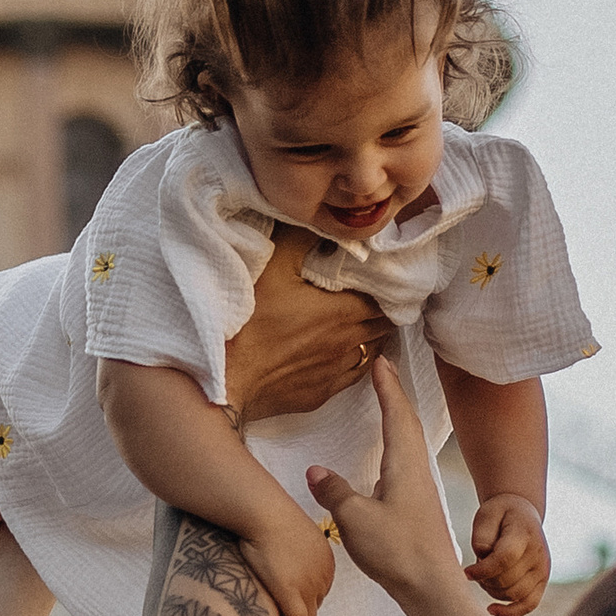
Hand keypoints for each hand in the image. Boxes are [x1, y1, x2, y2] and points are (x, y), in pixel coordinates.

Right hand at [223, 233, 393, 423]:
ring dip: (373, 335)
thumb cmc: (249, 322)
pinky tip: (350, 353)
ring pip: (372, 351)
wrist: (226, 379)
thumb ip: (301, 238)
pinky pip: (353, 376)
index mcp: (344, 311)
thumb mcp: (273, 266)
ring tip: (367, 321)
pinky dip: (358, 360)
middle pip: (382, 324)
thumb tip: (318, 222)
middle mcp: (348, 343)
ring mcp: (335, 372)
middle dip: (385, 309)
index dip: (389, 286)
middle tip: (379, 295)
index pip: (385, 297)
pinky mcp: (320, 394)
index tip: (386, 277)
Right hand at [244, 498, 338, 615]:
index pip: (320, 587)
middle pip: (316, 603)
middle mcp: (323, 574)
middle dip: (303, 614)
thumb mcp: (290, 529)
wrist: (265, 512)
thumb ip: (292, 544)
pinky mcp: (292, 594)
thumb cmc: (270, 514)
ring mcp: (309, 585)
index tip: (292, 604)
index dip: (306, 598)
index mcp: (325, 558)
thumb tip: (278, 549)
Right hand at [304, 356, 461, 606]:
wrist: (432, 589)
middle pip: (408, 424)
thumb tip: (316, 470)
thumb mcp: (355, 519)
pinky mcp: (419, 509)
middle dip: (395, 396)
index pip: (396, 415)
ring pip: (410, 444)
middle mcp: (417, 472)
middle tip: (385, 372)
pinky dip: (398, 447)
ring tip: (389, 405)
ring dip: (399, 420)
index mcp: (404, 466)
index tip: (381, 362)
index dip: (387, 387)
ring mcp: (420, 491)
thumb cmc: (398, 552)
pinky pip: (407, 465)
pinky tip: (390, 461)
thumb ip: (335, 491)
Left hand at [467, 494, 550, 615]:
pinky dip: (510, 612)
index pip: (504, 559)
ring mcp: (543, 570)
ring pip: (513, 594)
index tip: (466, 572)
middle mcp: (538, 554)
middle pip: (506, 580)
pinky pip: (528, 605)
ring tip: (484, 576)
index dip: (482, 570)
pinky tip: (491, 609)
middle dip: (485, 579)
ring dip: (492, 590)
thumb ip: (482, 536)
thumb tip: (483, 558)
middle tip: (475, 570)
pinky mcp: (542, 582)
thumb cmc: (500, 515)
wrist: (522, 514)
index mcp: (524, 534)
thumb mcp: (486, 515)